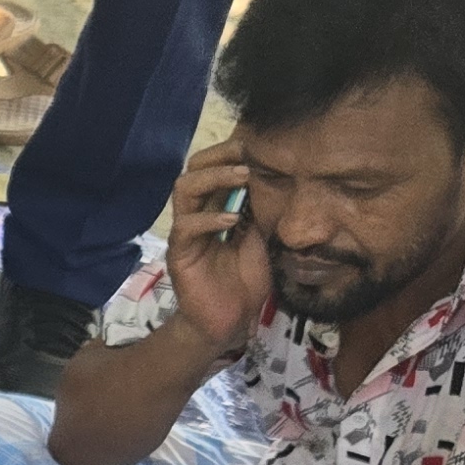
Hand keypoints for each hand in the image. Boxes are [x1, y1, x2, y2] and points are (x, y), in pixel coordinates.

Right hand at [162, 139, 271, 353]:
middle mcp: (197, 213)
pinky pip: (186, 227)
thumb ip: (264, 210)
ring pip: (184, 189)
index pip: (215, 167)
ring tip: (244, 177)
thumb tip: (285, 178)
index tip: (260, 143)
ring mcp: (186, 233)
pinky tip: (232, 220)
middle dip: (221, 156)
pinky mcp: (180, 254)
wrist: (231, 321)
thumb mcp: (264, 236)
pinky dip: (209, 219)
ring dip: (215, 178)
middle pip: (194, 168)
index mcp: (216, 207)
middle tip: (251, 154)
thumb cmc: (248, 280)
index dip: (233, 152)